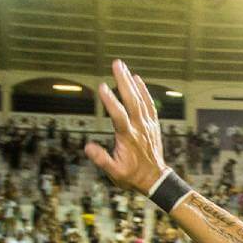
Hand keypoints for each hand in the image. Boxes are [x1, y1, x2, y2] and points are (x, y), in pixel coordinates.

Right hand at [84, 60, 168, 194]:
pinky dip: (144, 90)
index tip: (103, 86)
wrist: (155, 179)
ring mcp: (147, 124)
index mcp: (128, 137)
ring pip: (140, 99)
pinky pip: (149, 104)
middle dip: (123, 81)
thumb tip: (87, 147)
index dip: (110, 101)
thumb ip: (102, 160)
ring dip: (131, 81)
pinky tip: (137, 79)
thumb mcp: (114, 174)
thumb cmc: (132, 176)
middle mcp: (139, 127)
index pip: (118, 116)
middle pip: (131, 100)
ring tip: (122, 66)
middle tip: (116, 64)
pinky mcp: (152, 124)